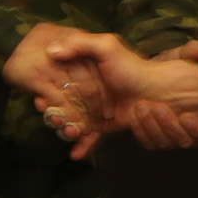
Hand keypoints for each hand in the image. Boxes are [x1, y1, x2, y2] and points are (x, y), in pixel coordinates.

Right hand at [43, 32, 197, 157]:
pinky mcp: (101, 125)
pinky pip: (87, 137)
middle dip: (53, 113)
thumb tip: (51, 50)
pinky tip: (76, 153)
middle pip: (59, 103)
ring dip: (65, 129)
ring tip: (69, 132)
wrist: (156, 92)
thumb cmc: (132, 67)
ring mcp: (91, 108)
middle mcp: (82, 89)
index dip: (45, 90)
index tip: (40, 98)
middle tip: (53, 118)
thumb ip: (80, 44)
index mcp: (80, 69)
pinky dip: (82, 146)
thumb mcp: (107, 47)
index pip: (55, 80)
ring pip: (70, 121)